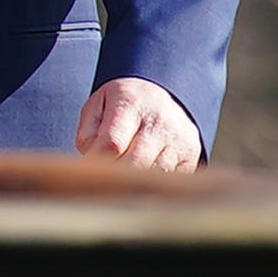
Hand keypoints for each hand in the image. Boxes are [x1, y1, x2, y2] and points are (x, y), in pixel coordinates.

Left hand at [77, 76, 201, 171]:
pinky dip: (154, 183)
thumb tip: (90, 162)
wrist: (161, 93)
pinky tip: (144, 172)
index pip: (112, 143)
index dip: (95, 162)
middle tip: (101, 180)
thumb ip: (88, 134)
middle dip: (113, 175)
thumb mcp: (97, 106)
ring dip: (133, 181)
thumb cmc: (123, 104)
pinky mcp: (192, 154)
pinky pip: (170, 180)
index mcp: (130, 103)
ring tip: (122, 173)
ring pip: (152, 175)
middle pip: (134, 163)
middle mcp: (159, 121)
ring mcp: (179, 139)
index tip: (85, 172)